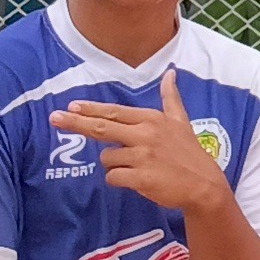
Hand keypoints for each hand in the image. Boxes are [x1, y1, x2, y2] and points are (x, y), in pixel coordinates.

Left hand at [59, 71, 232, 215]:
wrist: (205, 186)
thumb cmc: (190, 154)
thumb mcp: (181, 122)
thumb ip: (170, 99)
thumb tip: (171, 73)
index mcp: (151, 119)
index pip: (114, 112)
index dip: (90, 109)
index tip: (71, 106)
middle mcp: (144, 134)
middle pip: (101, 127)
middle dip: (75, 122)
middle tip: (54, 118)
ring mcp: (142, 156)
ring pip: (107, 158)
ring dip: (115, 165)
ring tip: (136, 168)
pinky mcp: (141, 178)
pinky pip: (113, 177)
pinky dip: (119, 180)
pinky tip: (136, 181)